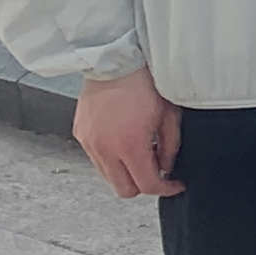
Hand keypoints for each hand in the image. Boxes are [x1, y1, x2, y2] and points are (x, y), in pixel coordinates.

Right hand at [74, 69, 182, 199]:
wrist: (114, 63)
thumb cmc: (143, 84)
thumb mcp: (169, 116)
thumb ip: (170, 147)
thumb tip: (167, 168)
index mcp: (130, 145)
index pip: (147, 185)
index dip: (166, 189)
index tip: (174, 184)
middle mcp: (105, 149)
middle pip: (124, 190)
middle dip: (144, 185)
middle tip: (157, 171)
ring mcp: (90, 143)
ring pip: (108, 177)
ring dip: (126, 173)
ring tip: (140, 153)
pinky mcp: (81, 135)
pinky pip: (97, 159)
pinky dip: (112, 159)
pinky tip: (124, 143)